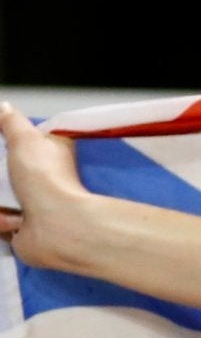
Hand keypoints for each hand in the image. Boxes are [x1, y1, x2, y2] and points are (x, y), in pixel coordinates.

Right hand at [0, 103, 90, 271]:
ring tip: (15, 208)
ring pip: (0, 201)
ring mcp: (32, 207)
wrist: (58, 226)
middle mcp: (41, 182)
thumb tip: (4, 107)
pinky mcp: (22, 230)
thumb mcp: (26, 139)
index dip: (7, 153)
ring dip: (1, 206)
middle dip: (2, 182)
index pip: (17, 150)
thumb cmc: (47, 180)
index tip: (5, 153)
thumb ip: (12, 122)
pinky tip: (16, 222)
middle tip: (8, 183)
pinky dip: (2, 222)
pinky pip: (0, 224)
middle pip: (5, 177)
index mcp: (46, 157)